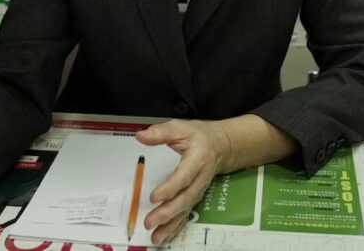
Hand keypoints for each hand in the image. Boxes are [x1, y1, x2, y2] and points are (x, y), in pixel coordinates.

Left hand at [135, 120, 231, 245]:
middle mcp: (200, 178)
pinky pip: (186, 214)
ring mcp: (198, 190)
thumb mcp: (180, 128)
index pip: (184, 176)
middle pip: (185, 198)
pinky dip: (175, 227)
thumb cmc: (200, 136)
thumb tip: (141, 136)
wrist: (221, 145)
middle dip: (167, 212)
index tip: (154, 197)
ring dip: (170, 224)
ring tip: (156, 235)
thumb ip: (160, 133)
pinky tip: (164, 235)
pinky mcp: (195, 197)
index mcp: (197, 159)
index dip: (170, 188)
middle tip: (150, 221)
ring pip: (185, 210)